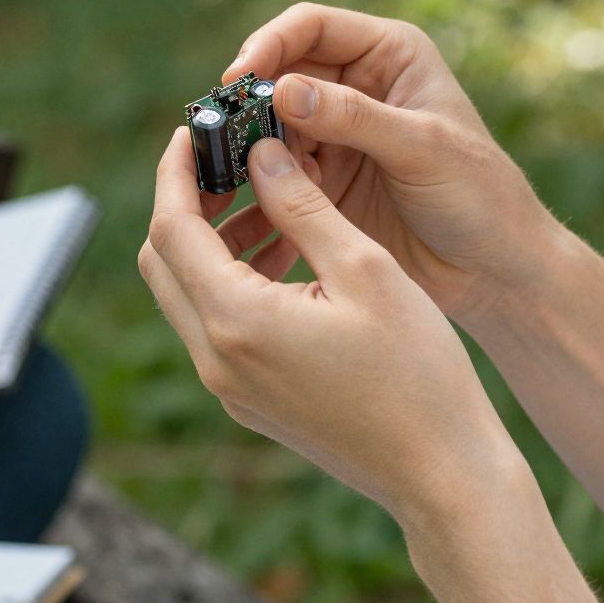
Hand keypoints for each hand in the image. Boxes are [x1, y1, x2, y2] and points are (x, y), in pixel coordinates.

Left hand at [139, 126, 524, 525]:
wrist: (442, 473)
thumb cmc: (419, 371)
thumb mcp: (365, 268)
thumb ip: (301, 205)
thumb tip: (259, 153)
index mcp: (238, 321)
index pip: (171, 227)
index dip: (175, 170)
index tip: (195, 129)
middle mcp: (216, 360)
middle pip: (161, 262)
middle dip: (182, 203)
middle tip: (224, 159)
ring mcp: (229, 390)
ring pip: (185, 297)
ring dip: (209, 244)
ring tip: (265, 200)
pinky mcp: (250, 404)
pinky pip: (215, 329)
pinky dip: (229, 283)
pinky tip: (284, 257)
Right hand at [218, 3, 557, 331]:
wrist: (496, 271)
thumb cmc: (481, 197)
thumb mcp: (423, 148)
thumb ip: (355, 118)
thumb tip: (283, 90)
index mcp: (389, 55)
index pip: (311, 28)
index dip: (269, 45)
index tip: (238, 79)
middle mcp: (358, 88)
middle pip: (280, 77)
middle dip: (249, 105)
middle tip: (220, 136)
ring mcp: (338, 138)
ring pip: (271, 130)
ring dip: (251, 154)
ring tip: (237, 182)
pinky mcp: (326, 186)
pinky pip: (277, 177)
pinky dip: (264, 192)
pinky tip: (265, 215)